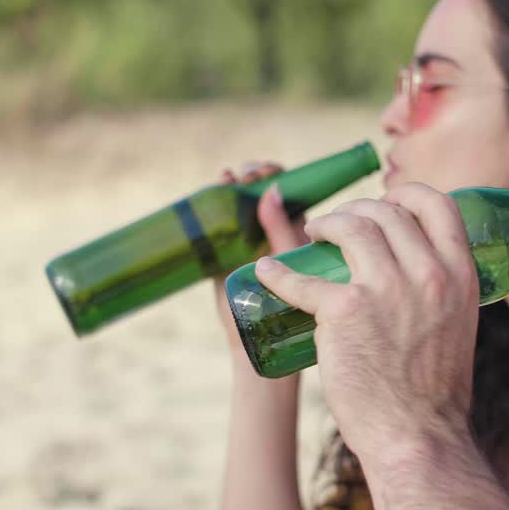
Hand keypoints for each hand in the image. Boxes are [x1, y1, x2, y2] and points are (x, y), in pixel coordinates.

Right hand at [213, 162, 309, 345]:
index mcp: (293, 229)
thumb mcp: (288, 260)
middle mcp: (269, 229)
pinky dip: (215, 199)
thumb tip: (273, 190)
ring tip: (231, 178)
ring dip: (235, 183)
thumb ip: (281, 228)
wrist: (262, 337)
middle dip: (254, 174)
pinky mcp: (224, 250)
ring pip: (239, 200)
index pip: (286, 190)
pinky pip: (218, 220)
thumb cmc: (289, 303)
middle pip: (260, 189)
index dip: (276, 175)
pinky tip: (218, 184)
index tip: (269, 172)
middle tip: (250, 175)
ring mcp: (245, 237)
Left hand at [252, 183, 479, 457]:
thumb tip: (420, 274)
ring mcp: (384, 289)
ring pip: (349, 227)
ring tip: (311, 234)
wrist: (419, 439)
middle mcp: (426, 274)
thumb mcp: (457, 326)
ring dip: (325, 223)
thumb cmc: (434, 394)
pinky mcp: (343, 311)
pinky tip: (265, 271)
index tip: (386, 201)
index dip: (406, 193)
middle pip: (385, 211)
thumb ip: (441, 294)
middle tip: (338, 226)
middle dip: (356, 210)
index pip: (436, 204)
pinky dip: (278, 273)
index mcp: (460, 275)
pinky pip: (302, 278)